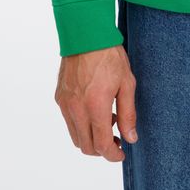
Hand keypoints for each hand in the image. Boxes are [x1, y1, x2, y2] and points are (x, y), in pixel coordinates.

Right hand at [54, 45, 137, 160]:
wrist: (86, 34)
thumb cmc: (109, 55)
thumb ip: (128, 113)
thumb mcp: (127, 83)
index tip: (121, 153)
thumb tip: (130, 137)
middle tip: (116, 140)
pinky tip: (94, 110)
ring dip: (91, 138)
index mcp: (95, 106)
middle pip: (86, 147)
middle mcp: (76, 109)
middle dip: (102, 150)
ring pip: (75, 137)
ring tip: (107, 122)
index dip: (113, 155)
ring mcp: (65, 104)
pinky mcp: (59, 97)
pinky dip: (81, 125)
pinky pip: (69, 121)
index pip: (101, 145)